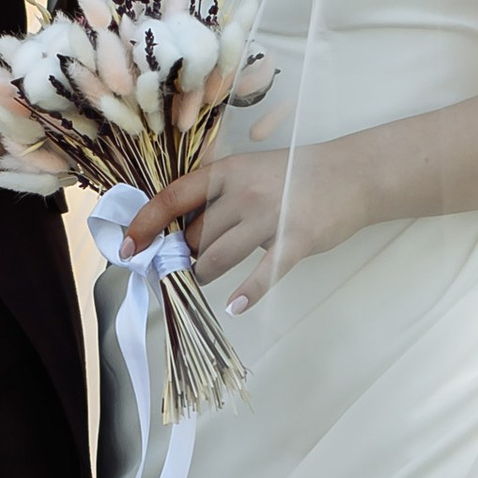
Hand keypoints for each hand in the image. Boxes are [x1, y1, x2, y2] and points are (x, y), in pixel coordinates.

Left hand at [118, 137, 352, 308]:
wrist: (351, 174)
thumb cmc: (296, 177)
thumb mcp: (251, 173)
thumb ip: (220, 198)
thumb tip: (183, 233)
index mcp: (227, 171)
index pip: (173, 197)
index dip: (146, 223)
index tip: (127, 246)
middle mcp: (243, 191)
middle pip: (195, 235)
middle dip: (181, 257)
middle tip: (178, 270)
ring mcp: (270, 215)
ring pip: (218, 256)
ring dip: (203, 275)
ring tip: (200, 282)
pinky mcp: (296, 240)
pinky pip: (264, 272)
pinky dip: (248, 293)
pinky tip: (235, 306)